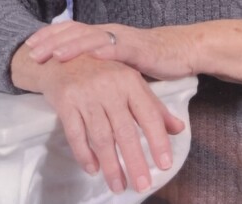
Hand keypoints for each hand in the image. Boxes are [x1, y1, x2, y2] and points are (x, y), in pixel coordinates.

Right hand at [11, 46, 184, 193]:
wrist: (62, 55)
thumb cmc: (102, 71)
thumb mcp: (130, 82)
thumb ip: (154, 106)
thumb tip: (178, 128)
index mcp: (130, 80)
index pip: (149, 114)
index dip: (158, 140)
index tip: (165, 164)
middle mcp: (109, 86)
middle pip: (125, 130)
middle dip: (135, 161)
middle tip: (143, 186)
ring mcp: (86, 94)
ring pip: (101, 137)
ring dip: (111, 165)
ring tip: (119, 186)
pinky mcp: (66, 100)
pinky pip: (76, 134)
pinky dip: (84, 154)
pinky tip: (93, 169)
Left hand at [26, 21, 195, 80]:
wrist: (180, 49)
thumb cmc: (147, 57)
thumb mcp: (115, 59)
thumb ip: (96, 62)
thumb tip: (72, 72)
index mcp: (102, 34)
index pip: (70, 30)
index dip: (49, 36)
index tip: (28, 46)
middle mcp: (109, 32)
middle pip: (76, 31)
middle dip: (52, 41)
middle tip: (31, 52)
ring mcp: (124, 38)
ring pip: (94, 37)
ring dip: (74, 46)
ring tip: (56, 55)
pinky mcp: (140, 48)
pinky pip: (121, 48)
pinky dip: (106, 51)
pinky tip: (94, 56)